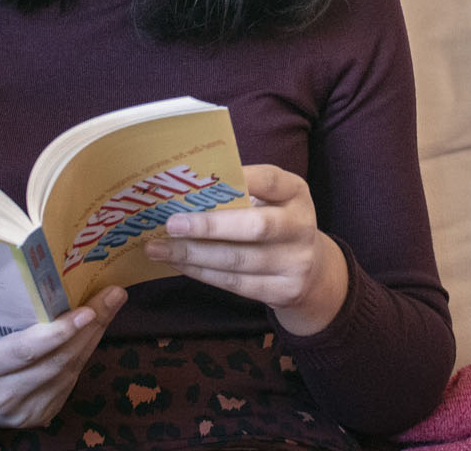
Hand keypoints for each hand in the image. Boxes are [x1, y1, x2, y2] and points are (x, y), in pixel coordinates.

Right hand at [0, 286, 125, 431]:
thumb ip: (6, 314)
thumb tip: (48, 276)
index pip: (26, 350)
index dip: (59, 332)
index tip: (88, 310)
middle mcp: (3, 396)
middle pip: (56, 360)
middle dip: (90, 326)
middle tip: (113, 295)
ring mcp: (22, 412)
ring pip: (68, 371)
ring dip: (92, 337)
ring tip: (109, 305)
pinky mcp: (37, 418)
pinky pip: (68, 382)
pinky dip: (81, 355)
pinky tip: (92, 332)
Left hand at [144, 164, 348, 335]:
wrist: (311, 271)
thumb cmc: (275, 222)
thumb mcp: (270, 200)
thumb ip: (239, 192)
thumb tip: (183, 191)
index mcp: (295, 192)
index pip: (269, 180)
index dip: (238, 179)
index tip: (200, 182)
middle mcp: (301, 226)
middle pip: (254, 227)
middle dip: (208, 226)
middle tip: (170, 225)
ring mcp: (296, 262)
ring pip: (238, 260)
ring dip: (193, 255)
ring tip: (159, 249)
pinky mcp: (284, 291)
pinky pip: (236, 284)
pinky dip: (202, 273)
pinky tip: (179, 265)